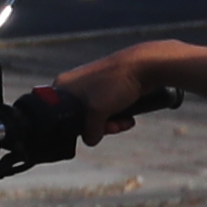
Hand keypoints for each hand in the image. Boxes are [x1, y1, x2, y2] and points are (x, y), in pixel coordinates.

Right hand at [55, 42, 181, 129]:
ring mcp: (92, 86)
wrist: (144, 66)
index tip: (95, 130)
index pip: (62, 117)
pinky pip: (109, 109)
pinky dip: (119, 116)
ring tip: (125, 122)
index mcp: (63, 86)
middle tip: (113, 126)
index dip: (80, 128)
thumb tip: (91, 140)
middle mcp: (75, 85)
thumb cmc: (114, 83)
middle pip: (82, 118)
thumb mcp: (96, 113)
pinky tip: (129, 118)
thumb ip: (90, 132)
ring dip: (113, 123)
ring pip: (98, 116)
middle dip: (101, 126)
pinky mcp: (109, 88)